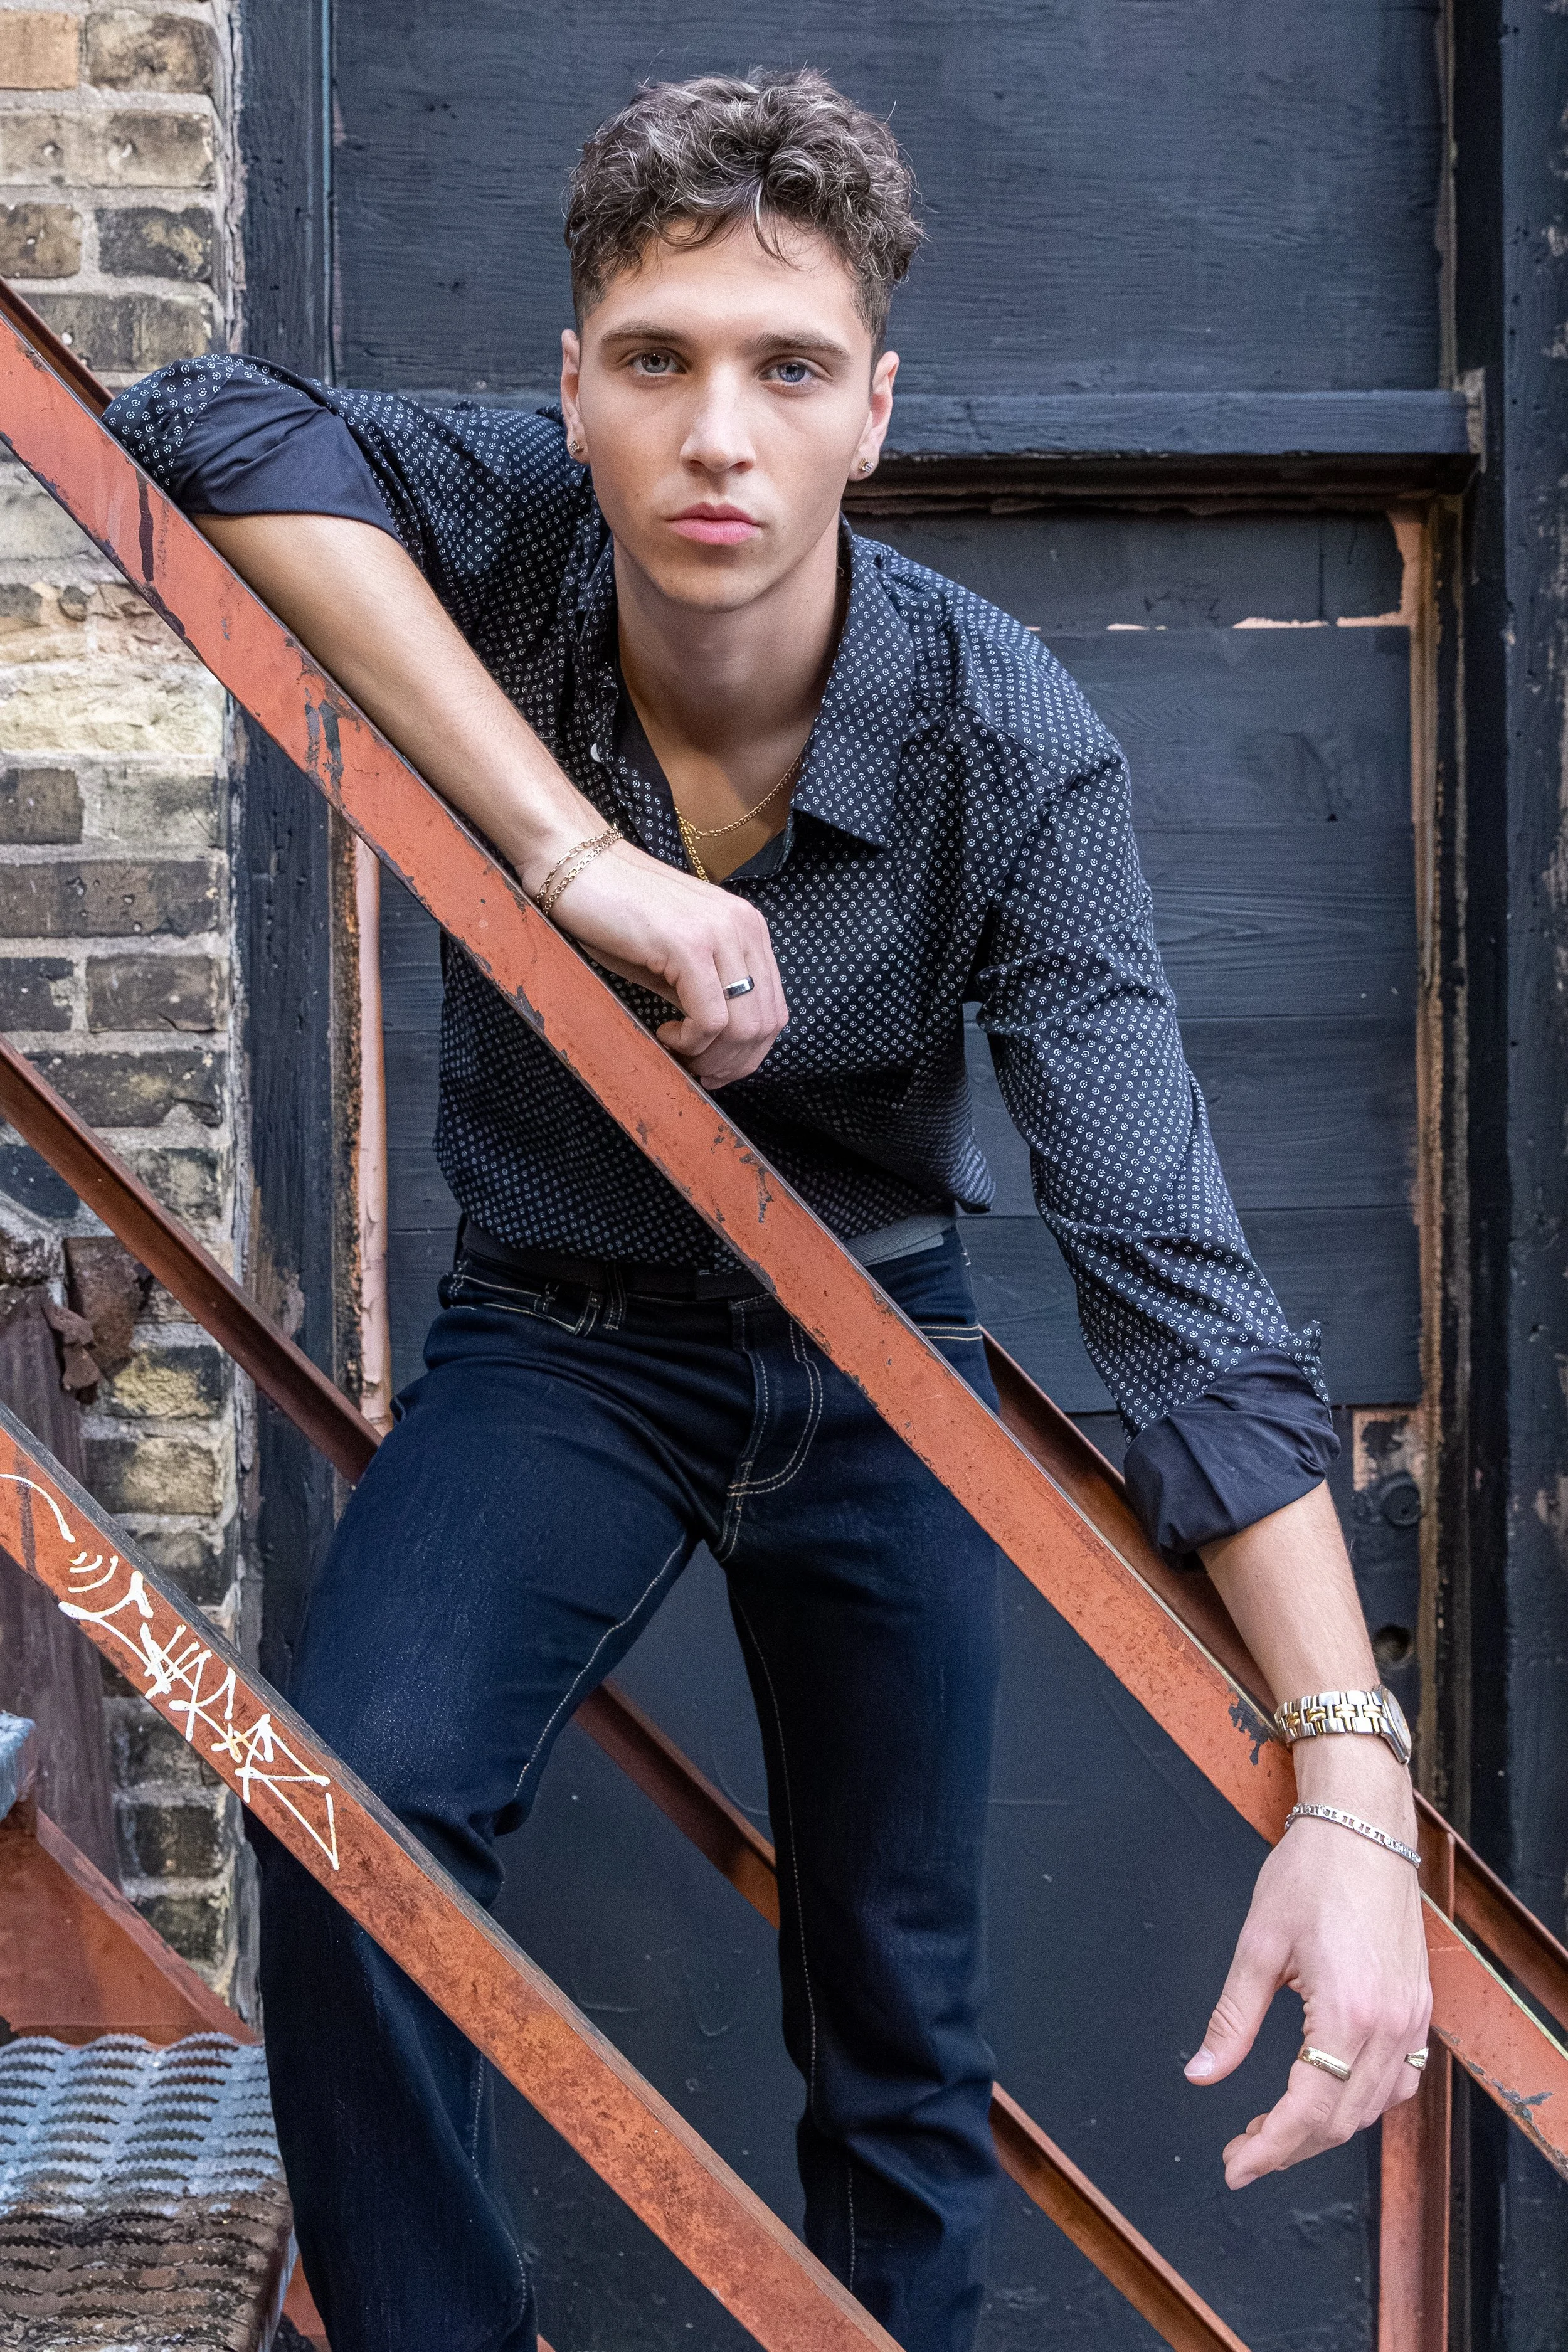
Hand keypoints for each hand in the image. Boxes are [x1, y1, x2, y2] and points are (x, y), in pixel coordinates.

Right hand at [542, 837, 787, 1088]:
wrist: (578, 864)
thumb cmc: (618, 912)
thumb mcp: (677, 957)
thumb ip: (706, 992)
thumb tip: (718, 1047)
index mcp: (749, 929)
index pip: (774, 1010)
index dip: (749, 1054)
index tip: (715, 1070)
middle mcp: (745, 927)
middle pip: (765, 1024)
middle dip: (732, 1064)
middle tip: (697, 1073)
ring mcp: (720, 933)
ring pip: (743, 1027)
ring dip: (711, 1057)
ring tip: (678, 1052)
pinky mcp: (689, 944)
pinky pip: (710, 1019)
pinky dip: (690, 1042)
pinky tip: (665, 1033)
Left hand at [1184, 1786, 1431, 2187]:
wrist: (1364, 1827)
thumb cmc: (1311, 1873)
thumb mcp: (1258, 1944)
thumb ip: (1232, 2019)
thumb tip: (1199, 2074)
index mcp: (1349, 2012)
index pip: (1309, 2111)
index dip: (1269, 2149)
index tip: (1234, 2167)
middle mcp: (1390, 2025)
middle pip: (1342, 2121)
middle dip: (1289, 2147)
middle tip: (1241, 2152)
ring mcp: (1412, 2019)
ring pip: (1373, 2109)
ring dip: (1323, 2130)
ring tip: (1272, 2130)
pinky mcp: (1418, 2008)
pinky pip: (1398, 2081)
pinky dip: (1362, 2103)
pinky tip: (1327, 2097)